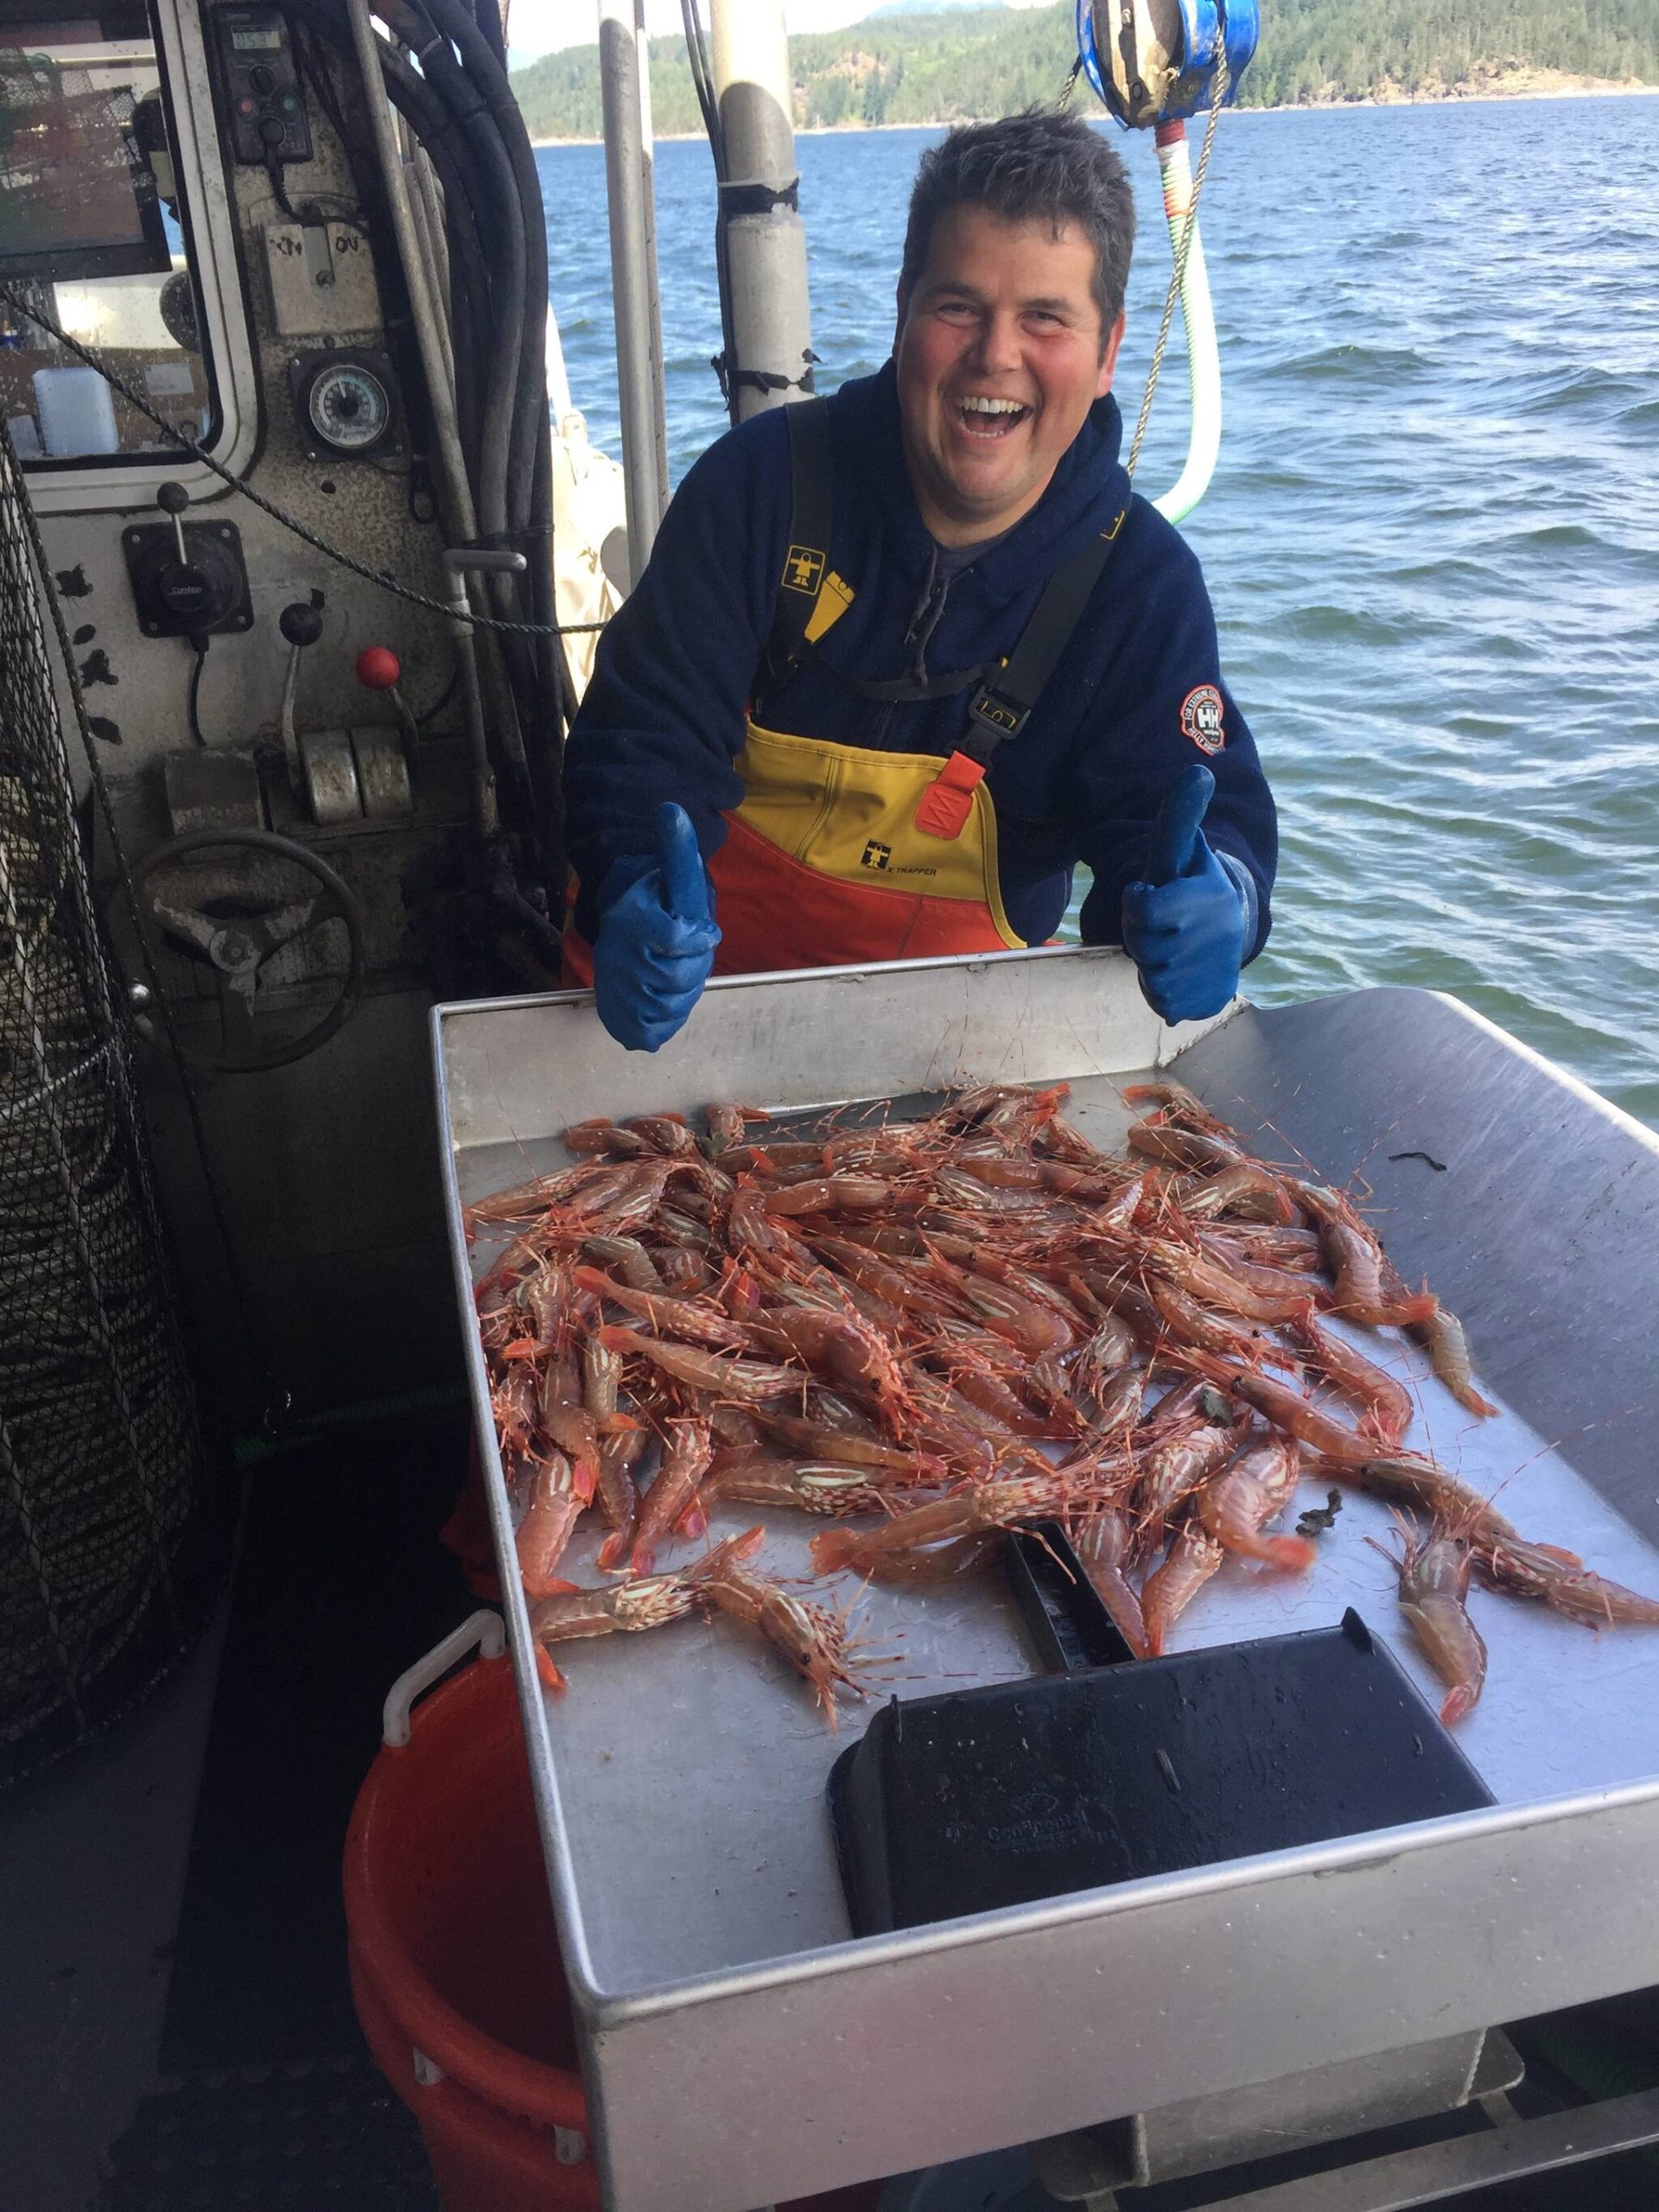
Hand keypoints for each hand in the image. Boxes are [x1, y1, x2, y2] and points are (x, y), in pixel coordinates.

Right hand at [592, 803, 720, 1051]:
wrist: (628, 937)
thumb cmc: (661, 906)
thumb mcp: (674, 877)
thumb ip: (676, 850)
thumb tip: (671, 810)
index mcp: (630, 919)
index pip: (678, 939)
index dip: (699, 939)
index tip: (701, 934)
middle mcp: (617, 954)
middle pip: (679, 978)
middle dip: (694, 969)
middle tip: (687, 957)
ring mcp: (615, 989)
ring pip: (670, 1006)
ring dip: (683, 995)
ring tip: (675, 975)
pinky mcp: (619, 1017)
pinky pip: (652, 1031)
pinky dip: (665, 1021)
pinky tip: (664, 1002)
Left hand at [1120, 764, 1253, 1024]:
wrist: (1227, 931)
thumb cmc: (1189, 884)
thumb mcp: (1181, 850)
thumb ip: (1181, 815)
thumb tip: (1198, 771)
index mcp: (1209, 895)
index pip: (1141, 908)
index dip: (1136, 902)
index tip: (1148, 893)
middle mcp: (1217, 935)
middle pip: (1142, 944)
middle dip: (1141, 933)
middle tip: (1159, 923)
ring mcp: (1214, 970)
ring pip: (1151, 975)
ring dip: (1150, 962)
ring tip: (1169, 946)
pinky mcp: (1207, 1001)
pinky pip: (1161, 1002)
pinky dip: (1161, 990)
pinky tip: (1176, 972)